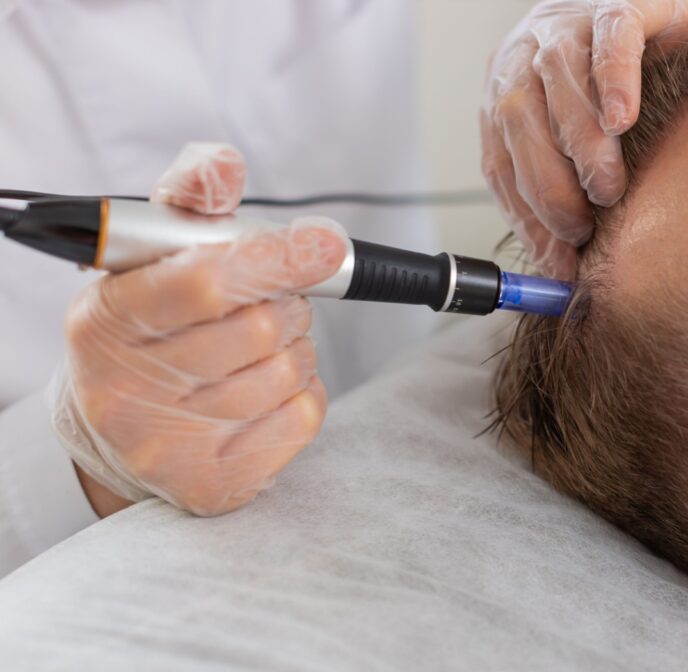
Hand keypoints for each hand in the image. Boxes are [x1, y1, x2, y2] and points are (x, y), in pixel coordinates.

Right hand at [54, 143, 344, 516]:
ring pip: (291, 370)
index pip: (206, 281)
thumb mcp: (153, 256)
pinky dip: (304, 390)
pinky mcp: (215, 485)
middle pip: (262, 327)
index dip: (276, 258)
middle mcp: (126, 391)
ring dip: (295, 347)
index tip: (323, 244)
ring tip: (258, 348)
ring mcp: (168, 446)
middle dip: (283, 304)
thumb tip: (225, 165)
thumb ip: (191, 201)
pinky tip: (267, 388)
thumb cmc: (150, 328)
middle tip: (265, 304)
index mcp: (105, 320)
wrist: (121, 429)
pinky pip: (306, 414)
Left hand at [481, 0, 687, 278]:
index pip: (500, 159)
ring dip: (579, 143)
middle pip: (516, 119)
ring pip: (558, 78)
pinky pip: (611, 35)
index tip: (557, 259)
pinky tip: (622, 118)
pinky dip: (614, 78)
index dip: (525, 214)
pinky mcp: (623, 3)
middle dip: (547, 183)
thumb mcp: (590, 149)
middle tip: (583, 225)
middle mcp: (530, 55)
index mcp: (510, 93)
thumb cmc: (638, 98)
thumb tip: (560, 270)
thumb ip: (570, 195)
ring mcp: (573, 22)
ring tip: (607, 188)